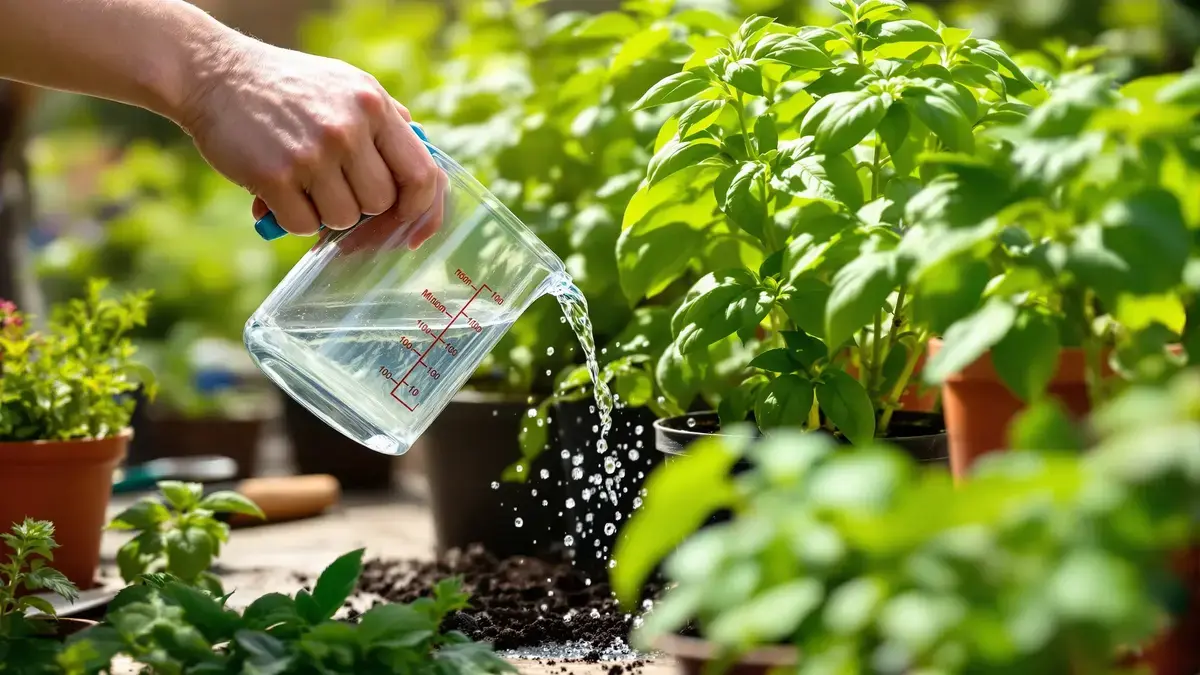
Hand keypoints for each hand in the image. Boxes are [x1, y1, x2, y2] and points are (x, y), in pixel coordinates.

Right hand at [181, 36, 440, 237]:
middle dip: (362, 208)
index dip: (422, 210)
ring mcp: (311, 153)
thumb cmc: (288, 87)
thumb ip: (387, 123)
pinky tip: (279, 192)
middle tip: (335, 190)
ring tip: (304, 183)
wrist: (215, 74)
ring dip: (325, 214)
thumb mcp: (346, 85)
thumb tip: (422, 172)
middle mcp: (348, 128)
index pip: (422, 174)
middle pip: (381, 204)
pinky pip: (303, 226)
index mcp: (373, 106)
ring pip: (344, 219)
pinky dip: (292, 218)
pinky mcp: (274, 175)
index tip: (411, 228)